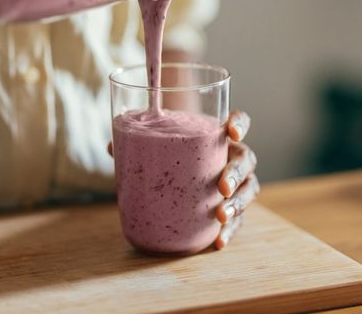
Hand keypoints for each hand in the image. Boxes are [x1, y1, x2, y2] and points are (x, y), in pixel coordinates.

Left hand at [106, 110, 258, 249]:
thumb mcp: (155, 145)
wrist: (176, 176)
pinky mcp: (232, 207)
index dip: (239, 123)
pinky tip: (219, 241)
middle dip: (237, 173)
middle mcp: (231, 156)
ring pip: (249, 189)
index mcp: (217, 135)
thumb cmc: (170, 154)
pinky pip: (239, 219)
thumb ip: (137, 143)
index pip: (239, 121)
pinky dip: (231, 230)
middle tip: (222, 187)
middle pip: (246, 159)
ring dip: (239, 203)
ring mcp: (235, 183)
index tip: (230, 132)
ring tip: (222, 215)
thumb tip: (112, 147)